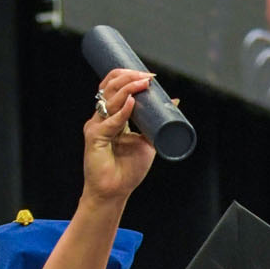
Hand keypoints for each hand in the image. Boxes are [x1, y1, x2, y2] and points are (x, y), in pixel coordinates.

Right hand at [82, 68, 157, 204]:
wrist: (115, 192)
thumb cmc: (128, 170)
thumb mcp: (148, 140)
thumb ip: (157, 122)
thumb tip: (175, 101)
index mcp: (112, 116)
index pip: (114, 87)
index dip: (129, 77)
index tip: (149, 77)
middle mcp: (102, 118)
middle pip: (109, 87)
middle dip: (128, 77)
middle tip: (147, 77)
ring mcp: (96, 126)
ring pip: (109, 99)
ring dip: (127, 88)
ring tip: (143, 84)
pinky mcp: (94, 137)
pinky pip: (109, 121)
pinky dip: (122, 111)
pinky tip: (132, 103)